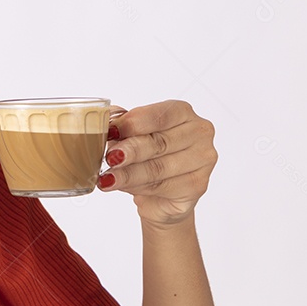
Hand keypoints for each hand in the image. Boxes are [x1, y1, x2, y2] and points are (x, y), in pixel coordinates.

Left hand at [97, 100, 217, 226]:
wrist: (159, 194)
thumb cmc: (145, 155)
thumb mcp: (129, 134)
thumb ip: (119, 123)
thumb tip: (103, 119)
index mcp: (182, 111)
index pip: (158, 115)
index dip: (132, 124)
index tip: (110, 133)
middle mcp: (198, 132)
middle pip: (159, 142)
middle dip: (129, 151)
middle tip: (108, 158)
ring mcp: (203, 159)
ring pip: (159, 167)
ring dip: (128, 174)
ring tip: (107, 178)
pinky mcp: (198, 185)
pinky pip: (163, 186)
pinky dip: (137, 187)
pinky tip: (122, 186)